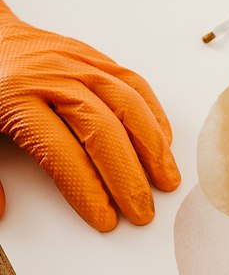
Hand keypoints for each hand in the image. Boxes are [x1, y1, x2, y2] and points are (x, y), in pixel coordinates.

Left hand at [0, 0, 179, 230]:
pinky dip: (152, 114)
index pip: (62, 152)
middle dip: (128, 176)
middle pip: (102, 129)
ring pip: (126, 104)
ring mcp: (77, 62)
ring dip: (152, 147)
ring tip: (167, 181)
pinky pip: (133, 82)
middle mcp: (53, 77)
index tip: (105, 219)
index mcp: (16, 99)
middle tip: (142, 212)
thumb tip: (3, 212)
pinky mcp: (93, 55)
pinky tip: (162, 142)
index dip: (88, 190)